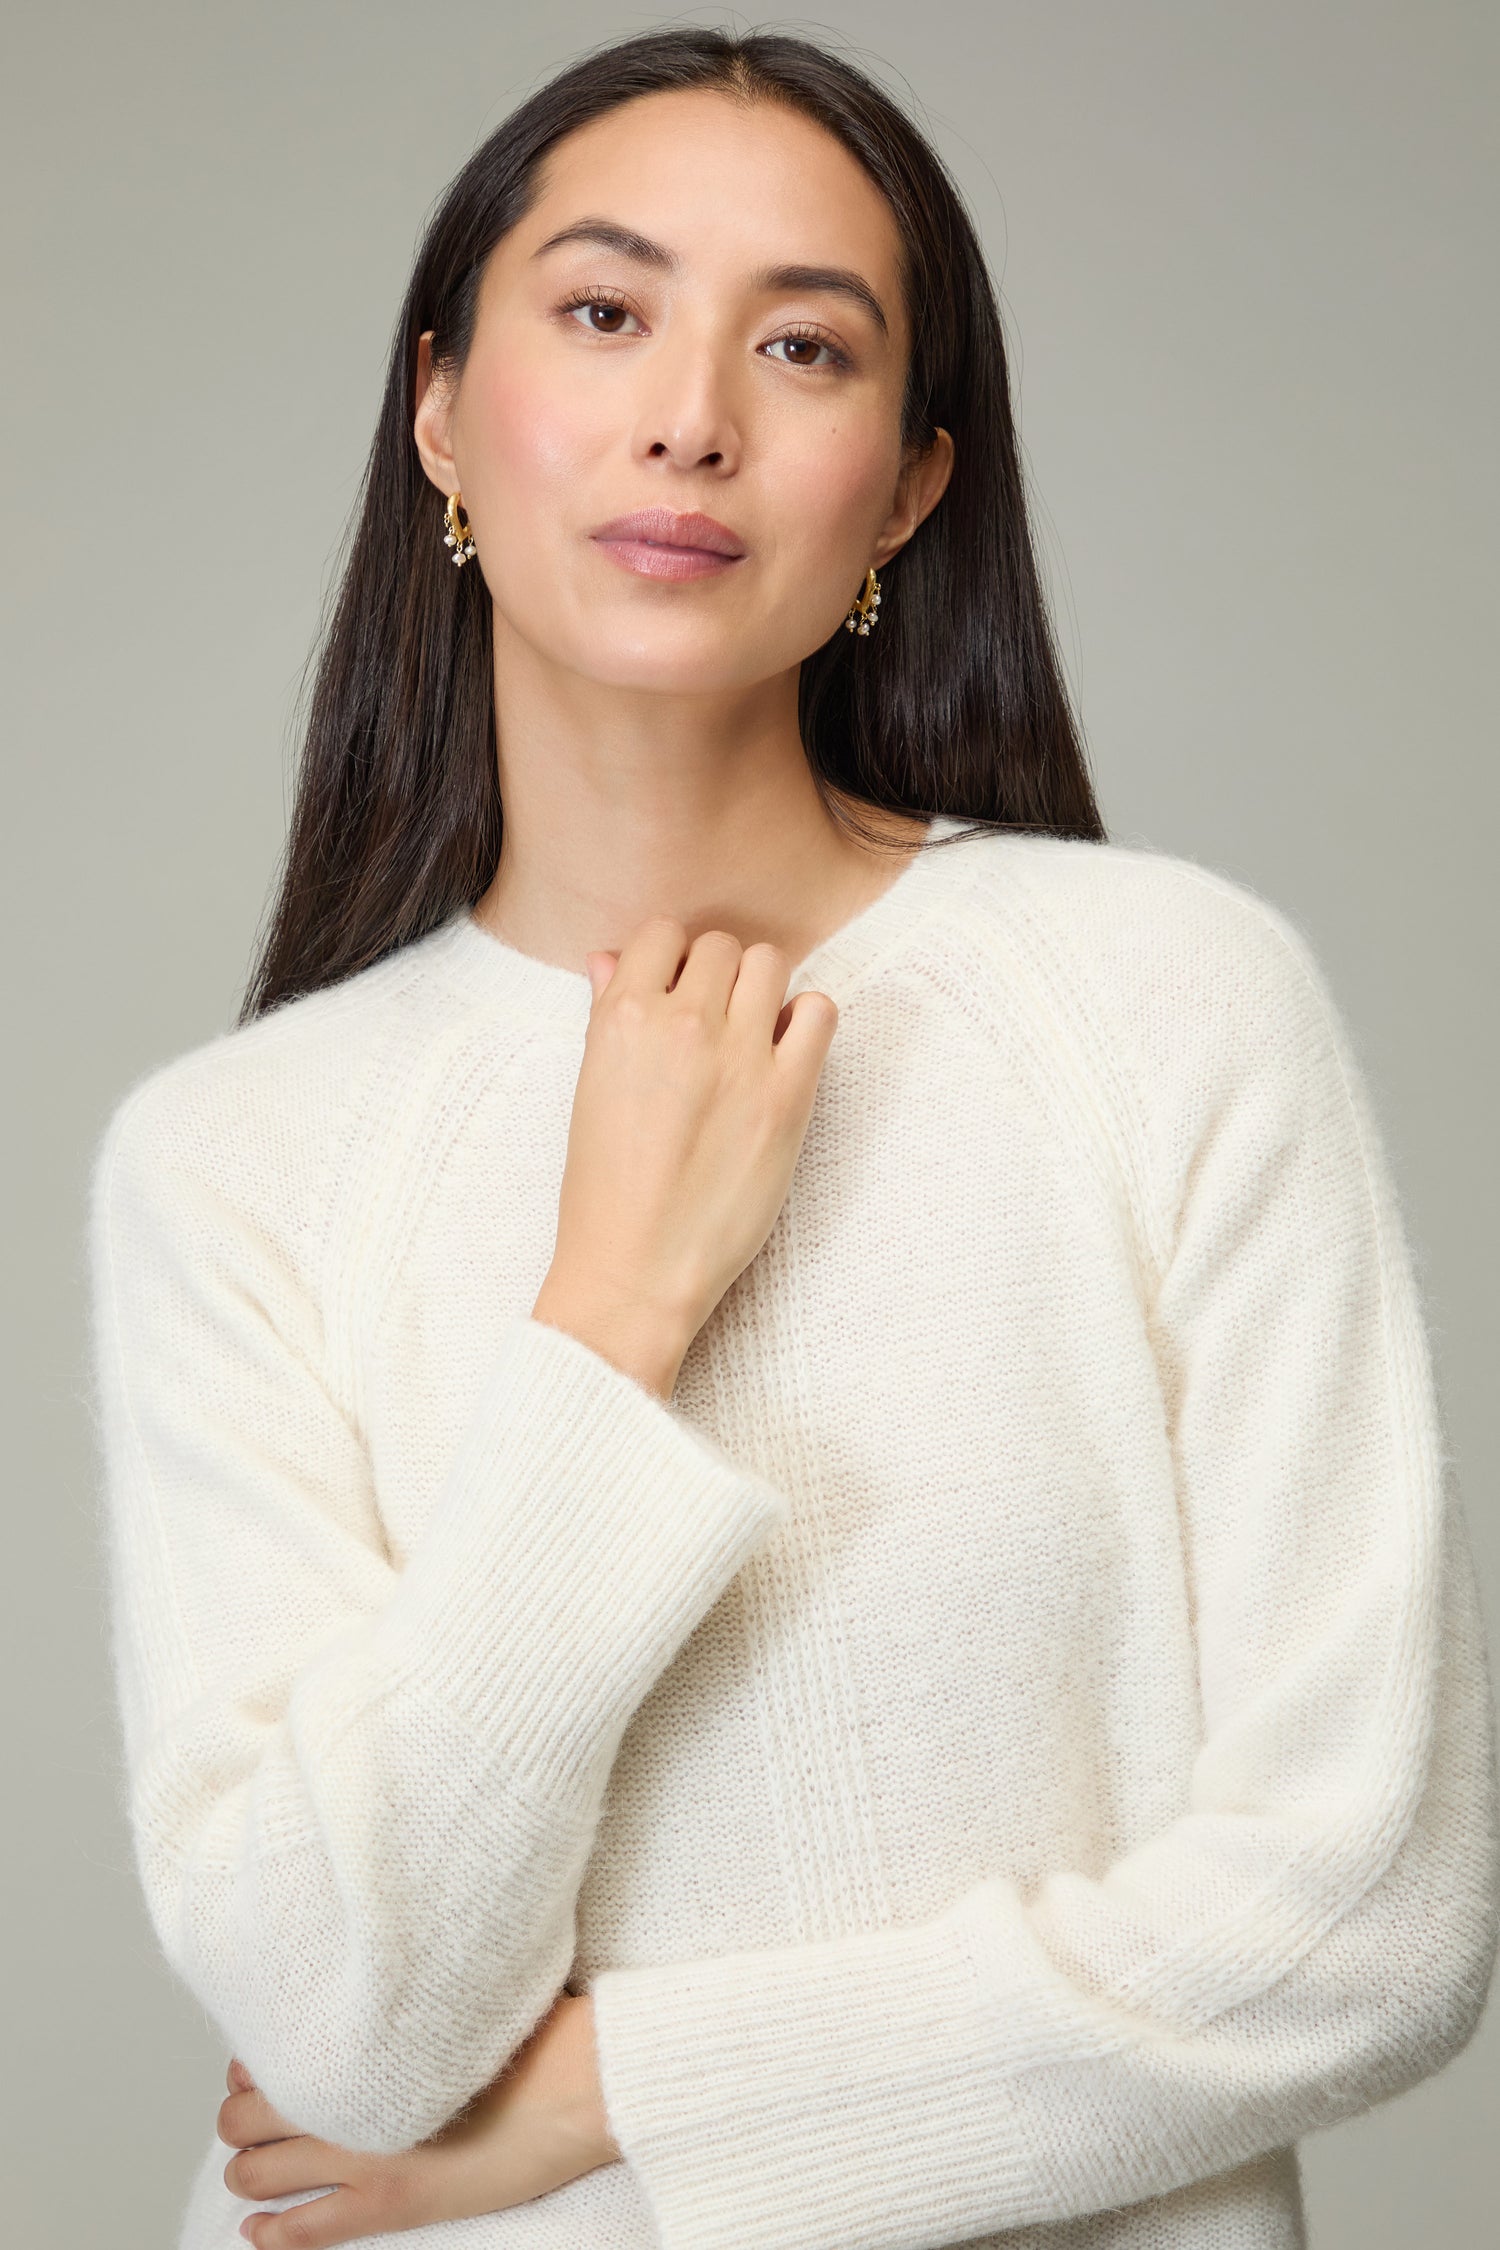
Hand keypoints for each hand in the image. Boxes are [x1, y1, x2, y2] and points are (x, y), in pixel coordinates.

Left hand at [219, 1989, 618, 2246]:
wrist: (576, 2082)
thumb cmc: (528, 2031)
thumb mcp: (454, 1995)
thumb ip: (397, 2002)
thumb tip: (372, 1990)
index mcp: (362, 2042)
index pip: (266, 2056)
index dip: (251, 2064)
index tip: (257, 2064)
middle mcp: (348, 2099)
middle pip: (246, 2115)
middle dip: (240, 2117)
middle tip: (252, 2113)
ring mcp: (363, 2157)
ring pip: (257, 2172)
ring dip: (247, 2169)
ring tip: (255, 2165)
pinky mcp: (389, 2204)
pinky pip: (303, 2232)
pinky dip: (268, 2233)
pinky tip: (258, 2228)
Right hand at [532, 921, 837, 1391]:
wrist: (638, 1267)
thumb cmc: (606, 1188)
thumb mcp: (591, 1090)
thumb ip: (605, 1014)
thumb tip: (609, 958)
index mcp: (622, 1018)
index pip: (661, 934)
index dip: (673, 959)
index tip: (678, 991)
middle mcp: (682, 1024)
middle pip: (721, 946)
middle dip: (718, 976)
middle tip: (715, 1023)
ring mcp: (739, 1056)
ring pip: (769, 963)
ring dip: (762, 990)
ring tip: (750, 1036)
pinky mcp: (787, 1093)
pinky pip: (819, 1012)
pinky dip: (807, 1021)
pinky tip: (784, 1056)